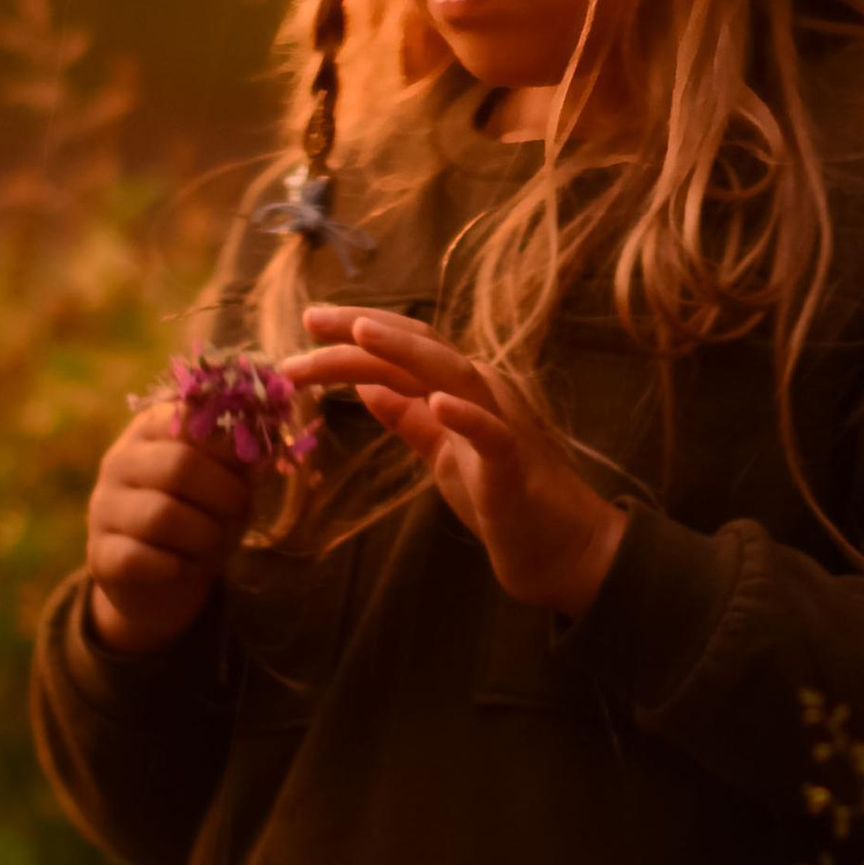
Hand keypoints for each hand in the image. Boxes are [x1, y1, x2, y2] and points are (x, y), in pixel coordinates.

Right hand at [84, 402, 256, 652]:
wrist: (159, 578)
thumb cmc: (200, 516)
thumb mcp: (225, 481)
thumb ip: (240, 460)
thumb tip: (263, 447)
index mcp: (152, 430)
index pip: (190, 417)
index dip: (229, 445)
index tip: (248, 467)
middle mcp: (120, 462)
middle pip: (179, 466)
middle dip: (225, 494)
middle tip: (239, 512)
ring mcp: (104, 508)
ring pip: (163, 516)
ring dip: (205, 536)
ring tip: (213, 544)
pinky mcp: (101, 555)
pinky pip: (142, 559)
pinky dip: (177, 568)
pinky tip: (184, 567)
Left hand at [291, 308, 628, 615]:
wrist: (554, 547)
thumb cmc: (499, 495)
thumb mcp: (440, 450)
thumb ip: (408, 416)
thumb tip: (366, 384)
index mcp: (460, 387)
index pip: (405, 346)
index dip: (358, 330)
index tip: (309, 321)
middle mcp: (482, 390)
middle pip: (419, 347)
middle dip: (363, 329)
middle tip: (310, 318)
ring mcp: (500, 422)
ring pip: (452, 373)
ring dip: (404, 350)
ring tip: (359, 334)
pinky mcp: (512, 463)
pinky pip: (491, 433)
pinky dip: (467, 415)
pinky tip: (438, 402)